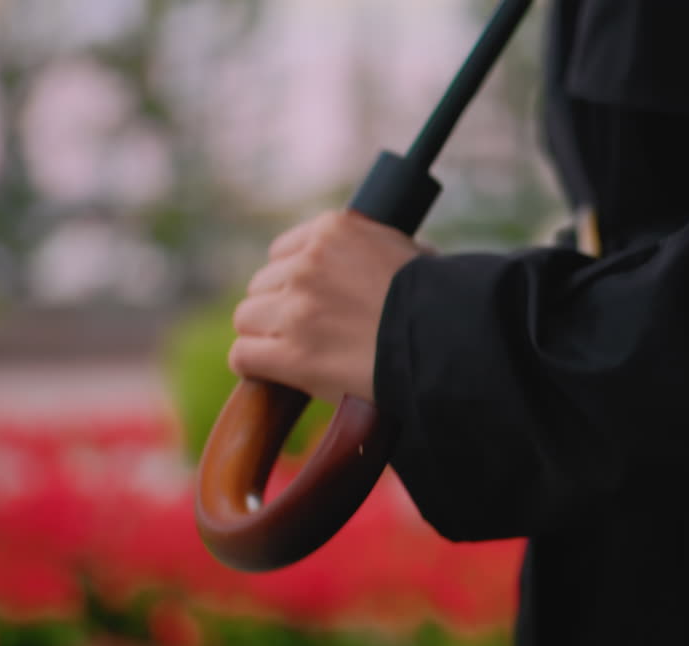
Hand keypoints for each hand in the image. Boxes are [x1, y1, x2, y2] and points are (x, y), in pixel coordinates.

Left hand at [229, 210, 421, 403]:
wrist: (445, 344)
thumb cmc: (437, 304)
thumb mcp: (406, 251)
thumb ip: (371, 249)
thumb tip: (370, 257)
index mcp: (332, 231)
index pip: (282, 252)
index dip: (294, 280)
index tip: (310, 300)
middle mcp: (307, 264)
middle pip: (261, 285)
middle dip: (280, 308)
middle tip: (306, 331)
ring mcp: (296, 309)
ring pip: (247, 319)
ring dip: (266, 336)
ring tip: (293, 352)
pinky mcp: (291, 354)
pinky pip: (243, 355)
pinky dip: (253, 365)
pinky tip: (270, 372)